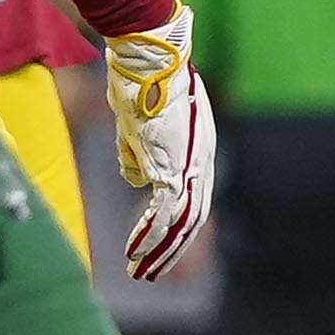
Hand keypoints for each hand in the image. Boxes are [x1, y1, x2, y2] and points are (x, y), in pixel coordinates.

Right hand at [102, 10, 216, 278]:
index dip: (180, 225)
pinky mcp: (171, 168)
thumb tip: (135, 178)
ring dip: (160, 252)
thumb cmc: (143, 81)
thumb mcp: (142, 123)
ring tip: (141, 274)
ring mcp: (189, 166)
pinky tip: (134, 254)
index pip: (195, 198)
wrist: (152, 60)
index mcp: (198, 150)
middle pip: (193, 219)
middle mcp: (200, 162)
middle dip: (172, 249)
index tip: (163, 245)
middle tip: (152, 272)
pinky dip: (148, 237)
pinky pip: (162, 213)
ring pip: (180, 223)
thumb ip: (139, 151)